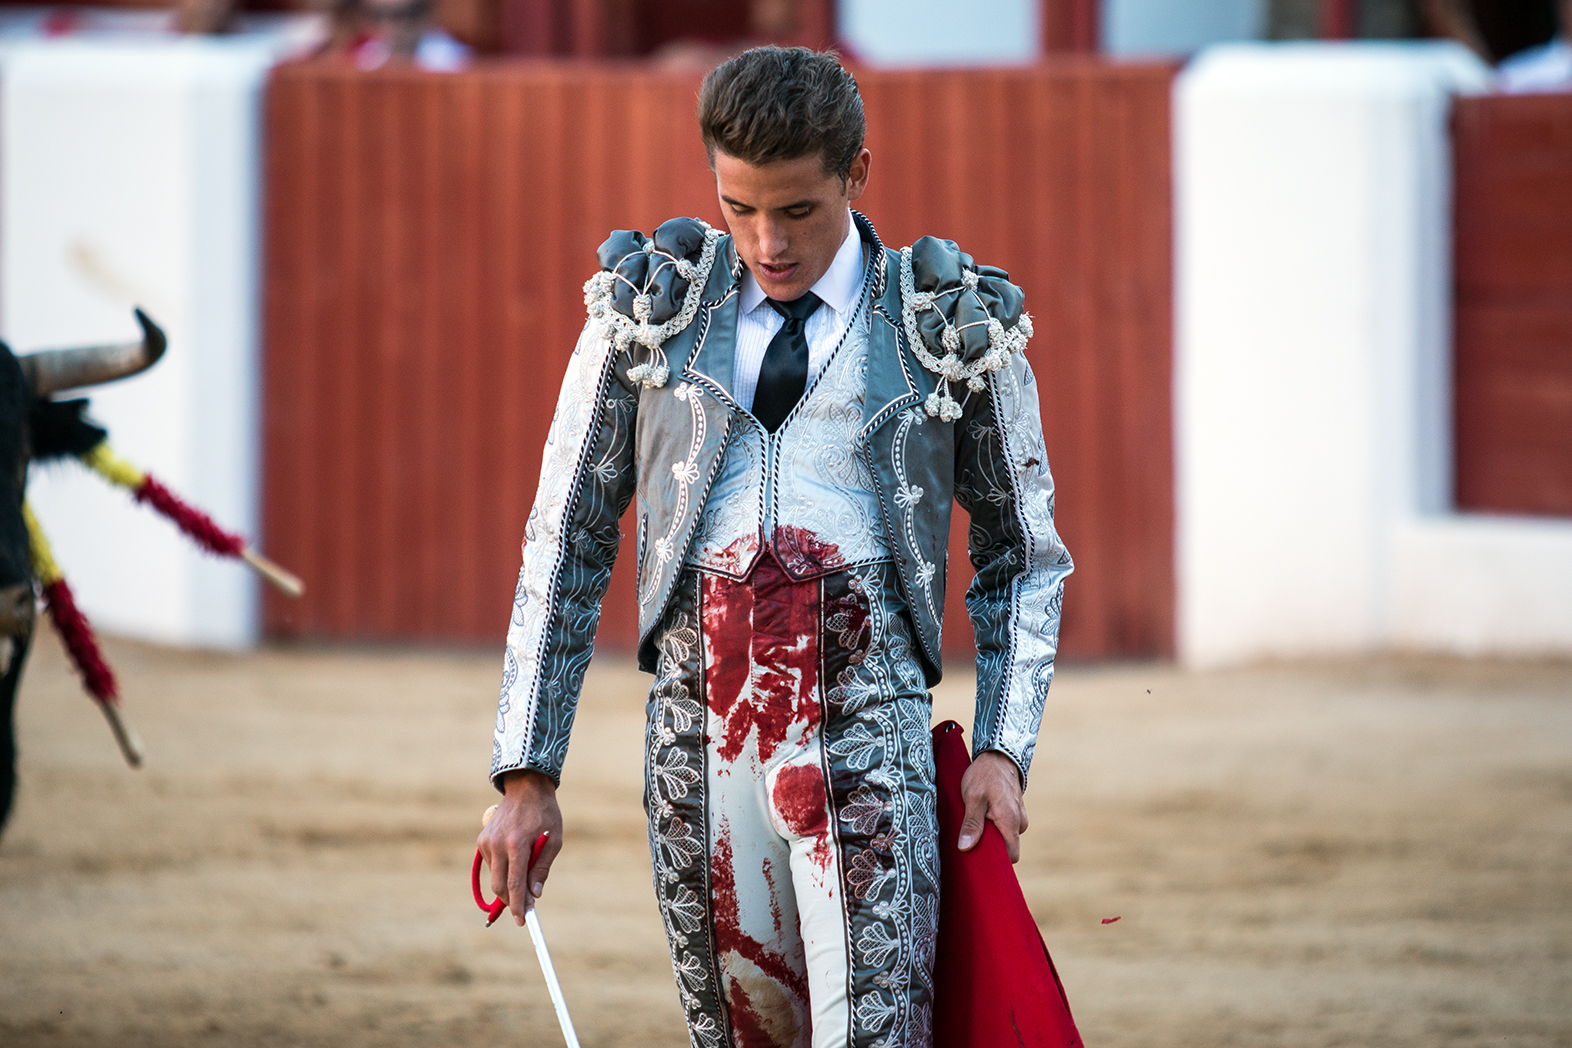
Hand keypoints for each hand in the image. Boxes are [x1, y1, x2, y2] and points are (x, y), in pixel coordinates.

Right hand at [477, 769, 562, 925]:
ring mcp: (487, 842)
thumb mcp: (554, 841)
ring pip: (495, 877)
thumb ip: (542, 868)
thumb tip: (535, 896)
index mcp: (518, 843)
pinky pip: (492, 865)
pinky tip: (515, 857)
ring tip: (526, 871)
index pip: (514, 883)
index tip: (523, 921)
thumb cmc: (545, 814)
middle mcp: (498, 844)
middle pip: (500, 886)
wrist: (526, 788)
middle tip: (525, 908)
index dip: (518, 906)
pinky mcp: (482, 840)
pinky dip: (503, 870)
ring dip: (508, 884)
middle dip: (511, 901)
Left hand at [957, 750, 1027, 862]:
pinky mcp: (1016, 811)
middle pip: (1007, 847)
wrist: (998, 755)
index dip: (996, 860)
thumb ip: (971, 824)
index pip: (1011, 856)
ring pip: (1006, 836)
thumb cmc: (984, 775)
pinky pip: (1006, 826)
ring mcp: (1019, 816)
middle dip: (991, 846)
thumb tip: (965, 848)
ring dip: (992, 833)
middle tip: (971, 837)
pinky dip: (995, 824)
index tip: (979, 857)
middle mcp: (1019, 822)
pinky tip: (983, 815)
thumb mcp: (973, 798)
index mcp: (1010, 822)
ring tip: (976, 821)